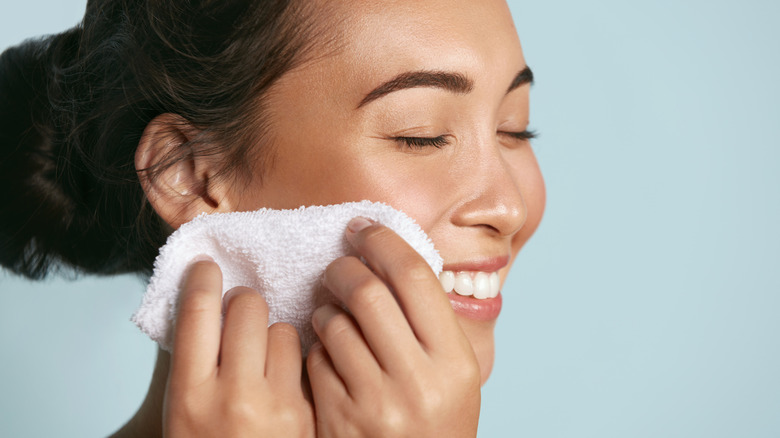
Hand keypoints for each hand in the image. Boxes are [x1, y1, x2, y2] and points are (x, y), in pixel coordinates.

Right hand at [163, 257, 314, 437]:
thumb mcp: (183, 411)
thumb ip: (195, 361)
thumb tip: (207, 304)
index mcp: (190, 395)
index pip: (197, 313)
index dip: (203, 279)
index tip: (207, 266)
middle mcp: (233, 396)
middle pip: (246, 307)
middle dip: (243, 302)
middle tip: (240, 312)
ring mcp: (277, 406)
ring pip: (282, 328)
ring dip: (273, 332)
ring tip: (263, 356)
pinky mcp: (309, 413)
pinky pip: (307, 357)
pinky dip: (296, 357)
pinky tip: (286, 374)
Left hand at [307, 218, 480, 436]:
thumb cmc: (437, 421)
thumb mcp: (455, 374)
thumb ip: (432, 321)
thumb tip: (392, 256)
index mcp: (455, 362)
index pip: (415, 277)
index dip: (384, 241)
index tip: (364, 228)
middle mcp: (418, 382)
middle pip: (368, 291)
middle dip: (345, 267)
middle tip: (339, 265)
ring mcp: (375, 404)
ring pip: (334, 323)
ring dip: (326, 306)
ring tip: (332, 311)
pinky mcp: (338, 420)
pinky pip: (315, 359)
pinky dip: (317, 344)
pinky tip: (328, 350)